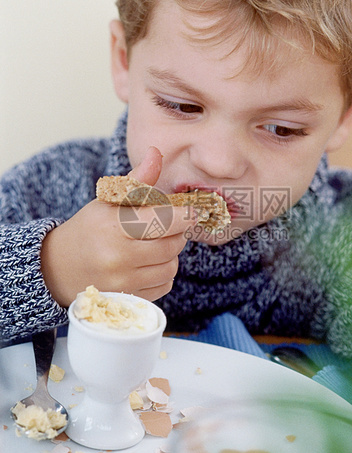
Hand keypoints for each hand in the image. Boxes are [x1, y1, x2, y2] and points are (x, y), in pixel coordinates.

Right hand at [41, 146, 195, 306]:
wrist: (58, 268)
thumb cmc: (89, 229)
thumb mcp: (107, 200)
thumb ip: (136, 180)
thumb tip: (156, 153)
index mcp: (113, 225)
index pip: (163, 221)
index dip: (185, 216)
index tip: (192, 212)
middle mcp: (117, 256)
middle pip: (172, 245)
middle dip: (177, 233)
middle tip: (169, 226)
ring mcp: (122, 282)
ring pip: (171, 267)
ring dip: (171, 254)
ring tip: (156, 245)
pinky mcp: (127, 299)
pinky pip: (165, 285)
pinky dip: (164, 273)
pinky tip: (149, 264)